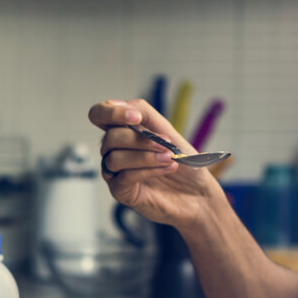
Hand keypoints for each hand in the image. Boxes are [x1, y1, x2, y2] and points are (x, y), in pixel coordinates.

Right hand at [89, 99, 223, 227]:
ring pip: (114, 158)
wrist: (198, 192)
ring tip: (169, 158)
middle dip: (139, 139)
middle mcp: (114, 150)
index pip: (99, 115)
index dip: (111, 113)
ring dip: (145, 156)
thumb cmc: (184, 162)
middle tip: (165, 144)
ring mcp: (115, 172)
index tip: (136, 118)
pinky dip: (149, 170)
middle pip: (109, 138)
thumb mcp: (167, 130)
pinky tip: (168, 168)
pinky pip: (125, 177)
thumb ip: (144, 113)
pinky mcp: (121, 191)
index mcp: (122, 131)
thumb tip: (122, 105)